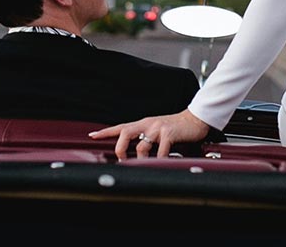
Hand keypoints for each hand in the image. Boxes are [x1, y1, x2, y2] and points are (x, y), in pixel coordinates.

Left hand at [88, 109, 210, 158]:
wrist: (194, 120)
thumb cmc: (174, 128)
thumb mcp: (156, 130)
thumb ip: (145, 139)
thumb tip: (134, 155)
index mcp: (143, 124)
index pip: (120, 127)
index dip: (106, 132)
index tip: (92, 135)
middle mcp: (148, 124)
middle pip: (125, 132)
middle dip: (120, 147)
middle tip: (121, 160)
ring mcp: (158, 128)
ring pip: (141, 145)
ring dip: (140, 159)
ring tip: (143, 166)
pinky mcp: (169, 133)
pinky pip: (160, 150)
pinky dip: (159, 160)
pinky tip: (160, 164)